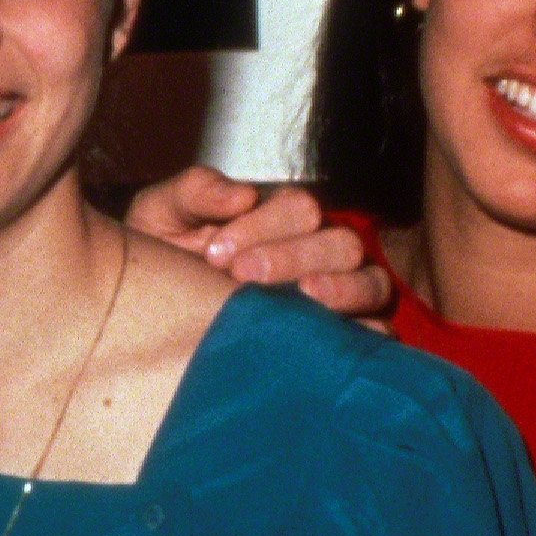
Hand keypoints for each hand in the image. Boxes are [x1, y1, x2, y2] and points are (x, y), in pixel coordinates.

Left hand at [124, 167, 392, 320]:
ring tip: (304, 299)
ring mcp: (341, 296)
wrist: (154, 320)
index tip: (215, 252)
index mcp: (280, 218)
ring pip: (372, 283)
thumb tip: (239, 194)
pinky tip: (334, 342)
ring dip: (342, 290)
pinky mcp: (347, 340)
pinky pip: (380, 335)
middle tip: (244, 278)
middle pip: (340, 243)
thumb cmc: (165, 261)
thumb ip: (194, 192)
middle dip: (294, 257)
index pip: (299, 208)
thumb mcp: (163, 217)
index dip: (263, 225)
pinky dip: (369, 337)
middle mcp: (319, 252)